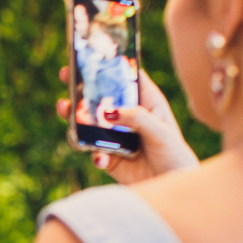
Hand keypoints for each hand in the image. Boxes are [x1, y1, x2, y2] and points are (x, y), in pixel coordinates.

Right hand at [57, 68, 198, 183]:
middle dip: (83, 88)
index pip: (127, 79)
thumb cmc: (176, 156)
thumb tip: (107, 110)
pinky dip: (92, 154)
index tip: (92, 54)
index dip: (110, 66)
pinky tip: (100, 158)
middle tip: (66, 76)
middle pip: (102, 98)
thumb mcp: (161, 132)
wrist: (173, 188)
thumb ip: (136, 118)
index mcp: (147, 104)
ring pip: (90, 123)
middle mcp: (129, 117)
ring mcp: (116, 137)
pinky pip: (92, 151)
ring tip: (66, 111)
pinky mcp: (108, 158)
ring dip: (76, 118)